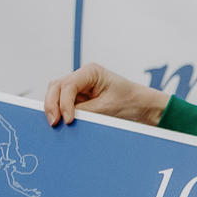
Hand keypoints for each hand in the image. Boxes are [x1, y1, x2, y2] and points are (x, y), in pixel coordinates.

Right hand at [43, 63, 169, 127]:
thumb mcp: (108, 108)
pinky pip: (63, 104)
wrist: (144, 108)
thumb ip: (85, 112)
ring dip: (54, 108)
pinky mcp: (80, 99)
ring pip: (56, 95)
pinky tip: (60, 123)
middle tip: (54, 123)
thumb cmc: (131, 102)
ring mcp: (79, 88)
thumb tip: (65, 120)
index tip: (67, 119)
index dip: (63, 103)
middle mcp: (82, 77)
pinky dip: (60, 112)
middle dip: (52, 104)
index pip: (68, 85)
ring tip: (56, 125)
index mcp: (91, 71)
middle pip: (56, 87)